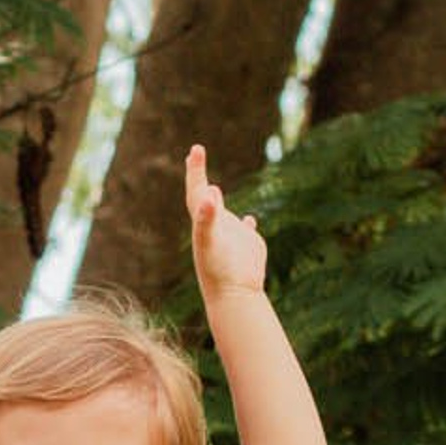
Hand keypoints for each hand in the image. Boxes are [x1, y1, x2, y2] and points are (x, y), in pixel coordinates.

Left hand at [186, 143, 266, 297]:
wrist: (234, 294)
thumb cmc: (219, 269)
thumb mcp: (211, 241)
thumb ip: (207, 217)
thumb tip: (210, 193)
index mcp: (204, 222)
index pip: (197, 190)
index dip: (196, 170)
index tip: (196, 149)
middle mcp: (215, 227)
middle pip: (204, 198)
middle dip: (199, 176)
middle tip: (196, 154)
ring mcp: (232, 237)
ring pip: (223, 216)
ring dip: (218, 202)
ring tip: (215, 189)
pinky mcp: (247, 247)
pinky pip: (245, 232)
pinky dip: (247, 224)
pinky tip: (250, 220)